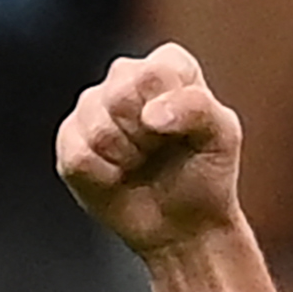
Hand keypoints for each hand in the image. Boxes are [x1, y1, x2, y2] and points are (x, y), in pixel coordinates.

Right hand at [56, 43, 243, 259]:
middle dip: (145, 136)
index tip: (183, 133)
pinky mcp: (70, 140)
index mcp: (167, 66)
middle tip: (160, 151)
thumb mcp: (222, 135)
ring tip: (141, 163)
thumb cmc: (205, 173)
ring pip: (97, 128)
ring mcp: (93, 107)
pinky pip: (79, 157)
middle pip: (120, 96)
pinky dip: (104, 176)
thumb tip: (149, 114)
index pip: (154, 72)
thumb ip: (197, 107)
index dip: (169, 110)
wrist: (184, 224)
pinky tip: (118, 177)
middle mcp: (125, 77)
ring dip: (126, 157)